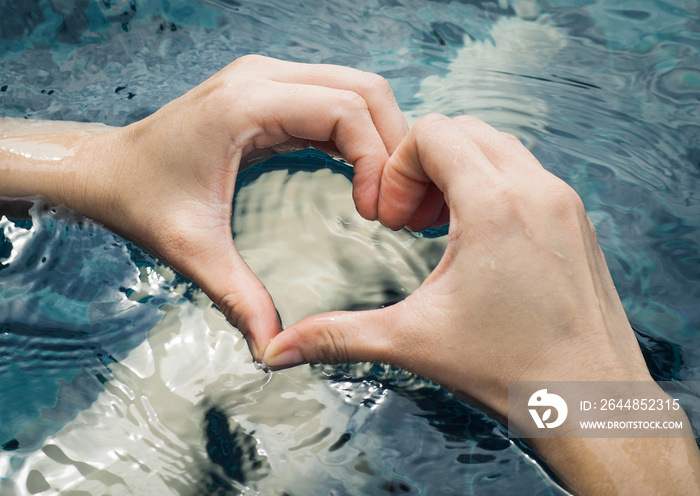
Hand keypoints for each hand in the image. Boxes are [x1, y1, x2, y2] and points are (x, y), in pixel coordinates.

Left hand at [2, 55, 408, 356]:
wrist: (106, 170)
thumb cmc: (141, 200)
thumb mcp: (192, 250)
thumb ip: (238, 298)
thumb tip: (273, 350)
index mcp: (245, 104)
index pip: (346, 109)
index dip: (378, 159)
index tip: (375, 213)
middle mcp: (262, 78)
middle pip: (365, 89)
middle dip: (393, 145)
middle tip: (394, 205)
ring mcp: (268, 79)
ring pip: (357, 89)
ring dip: (382, 138)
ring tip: (385, 194)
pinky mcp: (271, 92)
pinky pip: (336, 101)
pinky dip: (360, 135)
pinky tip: (363, 177)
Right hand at [262, 113, 649, 402]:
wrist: (593, 402)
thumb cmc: (514, 370)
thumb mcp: (414, 341)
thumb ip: (336, 336)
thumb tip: (276, 352)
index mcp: (495, 205)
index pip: (434, 131)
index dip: (398, 167)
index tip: (394, 219)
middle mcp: (537, 190)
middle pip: (465, 129)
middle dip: (425, 164)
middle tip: (411, 220)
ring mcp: (564, 202)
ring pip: (499, 146)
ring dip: (460, 172)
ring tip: (440, 227)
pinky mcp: (577, 220)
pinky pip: (527, 172)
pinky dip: (493, 185)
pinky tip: (478, 241)